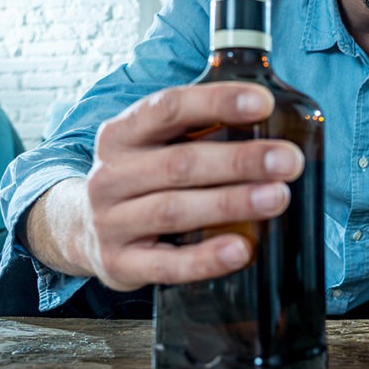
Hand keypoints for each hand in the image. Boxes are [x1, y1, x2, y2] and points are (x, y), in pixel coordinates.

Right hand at [80, 82, 303, 290]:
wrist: (79, 227)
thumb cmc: (143, 177)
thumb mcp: (156, 144)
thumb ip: (201, 129)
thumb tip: (275, 120)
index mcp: (121, 134)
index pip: (168, 108)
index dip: (217, 103)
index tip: (264, 103)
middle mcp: (110, 175)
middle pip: (179, 163)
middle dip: (240, 160)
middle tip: (289, 160)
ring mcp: (109, 222)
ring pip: (174, 210)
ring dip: (231, 203)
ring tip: (277, 197)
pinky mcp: (119, 264)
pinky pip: (167, 265)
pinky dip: (206, 258)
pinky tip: (242, 250)